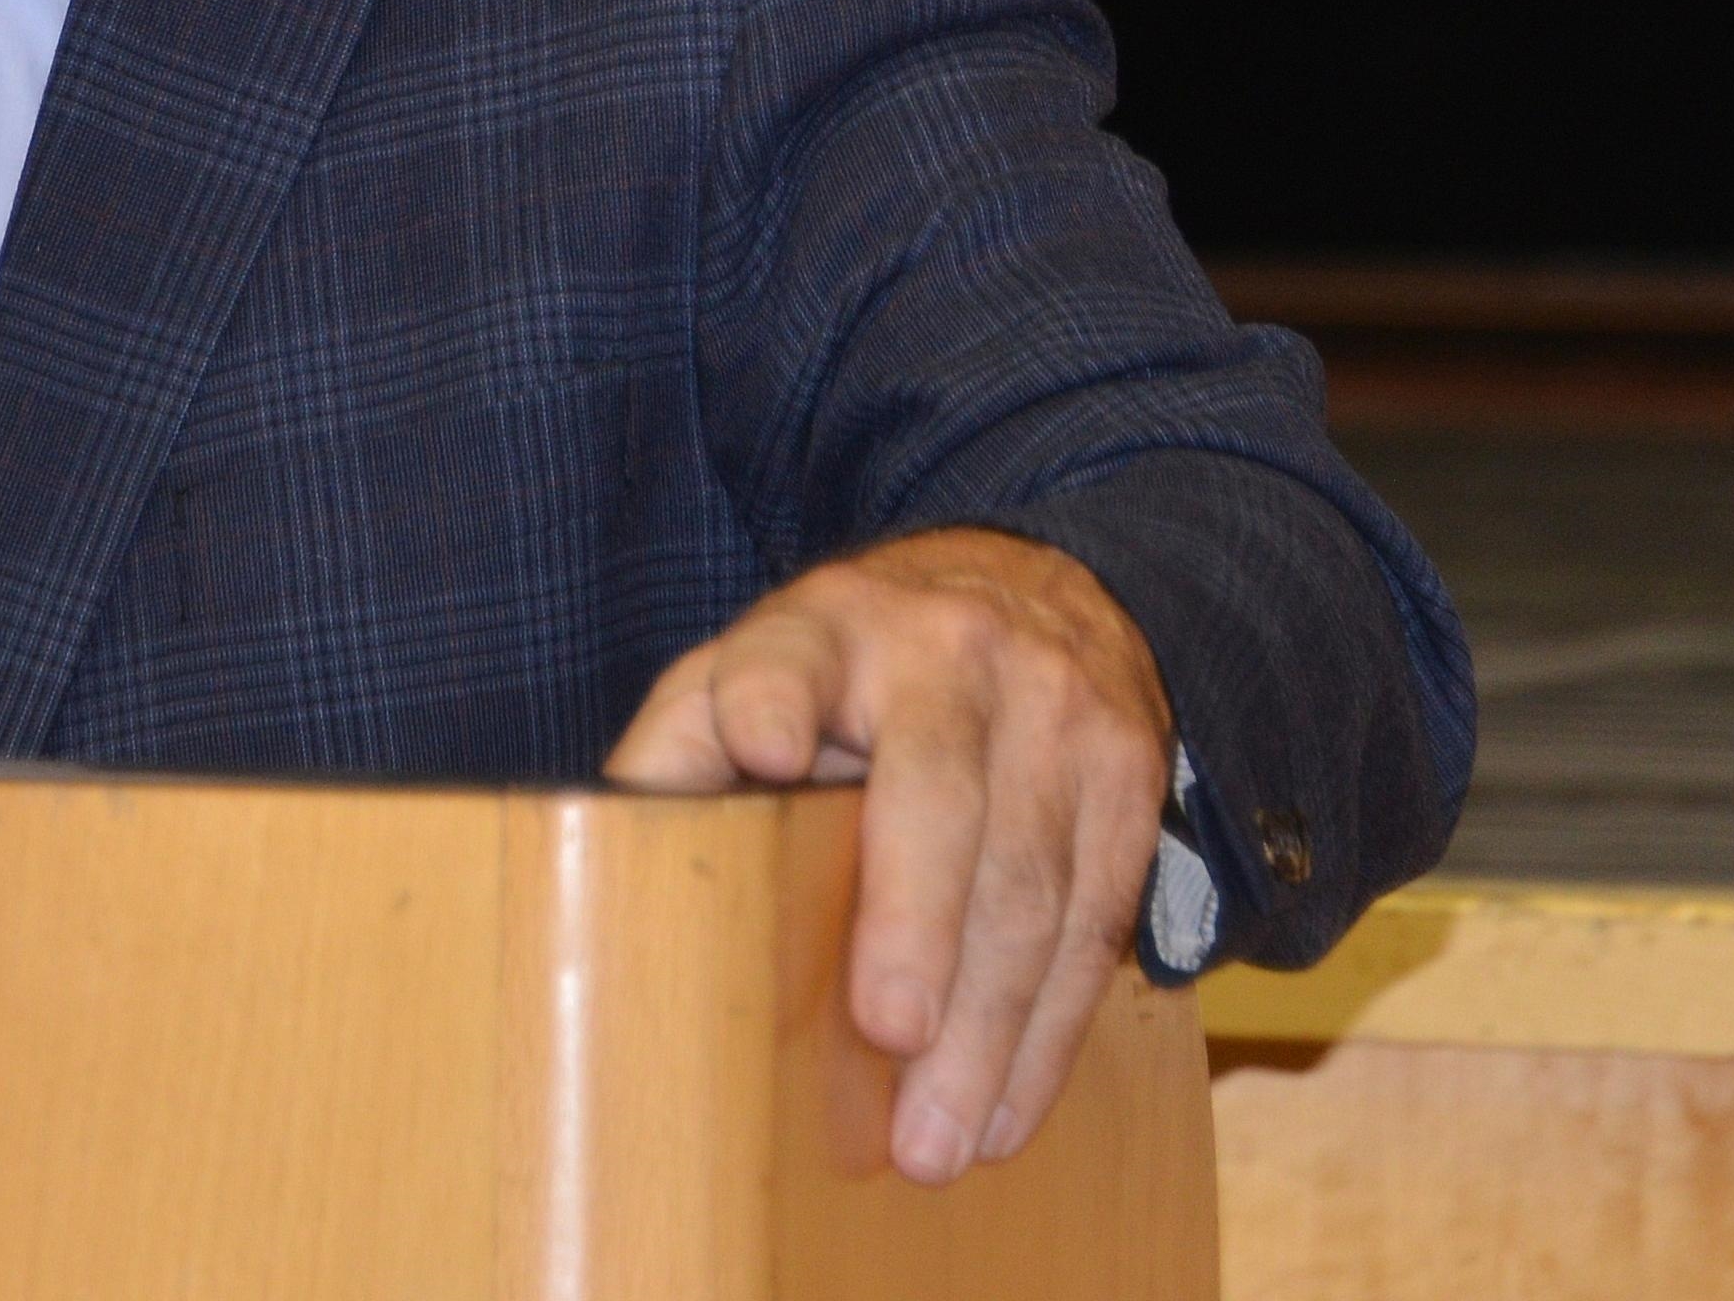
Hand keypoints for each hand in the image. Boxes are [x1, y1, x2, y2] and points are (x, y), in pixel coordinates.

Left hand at [605, 524, 1172, 1185]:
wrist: (1036, 593)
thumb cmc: (857, 671)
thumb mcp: (758, 670)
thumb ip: (686, 749)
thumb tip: (603, 869)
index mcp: (829, 630)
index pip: (787, 658)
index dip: (771, 698)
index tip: (767, 746)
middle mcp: (951, 655)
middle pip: (939, 795)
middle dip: (917, 924)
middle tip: (889, 1037)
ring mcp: (1056, 711)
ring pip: (1032, 880)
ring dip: (989, 1027)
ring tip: (936, 1140)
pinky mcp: (1130, 776)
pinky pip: (1096, 919)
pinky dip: (1050, 1033)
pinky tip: (1004, 1113)